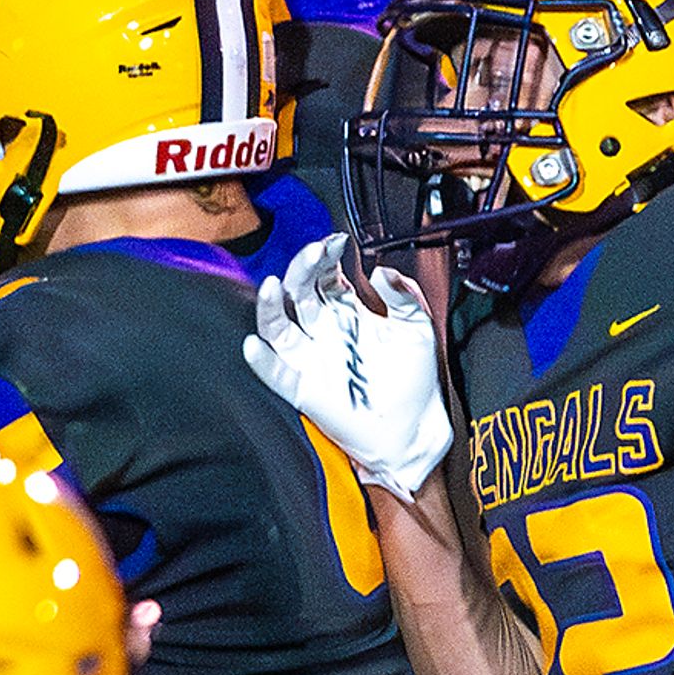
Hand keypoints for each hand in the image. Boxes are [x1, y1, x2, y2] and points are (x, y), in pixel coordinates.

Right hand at [247, 235, 449, 498]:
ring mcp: (311, 359)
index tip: (336, 243)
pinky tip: (256, 345)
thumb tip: (382, 271)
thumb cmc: (414, 382)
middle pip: (299, 292)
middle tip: (315, 254)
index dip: (326, 256)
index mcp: (348, 313)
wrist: (415, 431)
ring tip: (273, 286)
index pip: (326, 275)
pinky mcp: (304, 389)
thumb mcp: (417, 328)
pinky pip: (275, 373)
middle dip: (303, 269)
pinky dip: (262, 360)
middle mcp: (325, 331)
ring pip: (278, 326)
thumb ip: (403, 296)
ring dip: (270, 305)